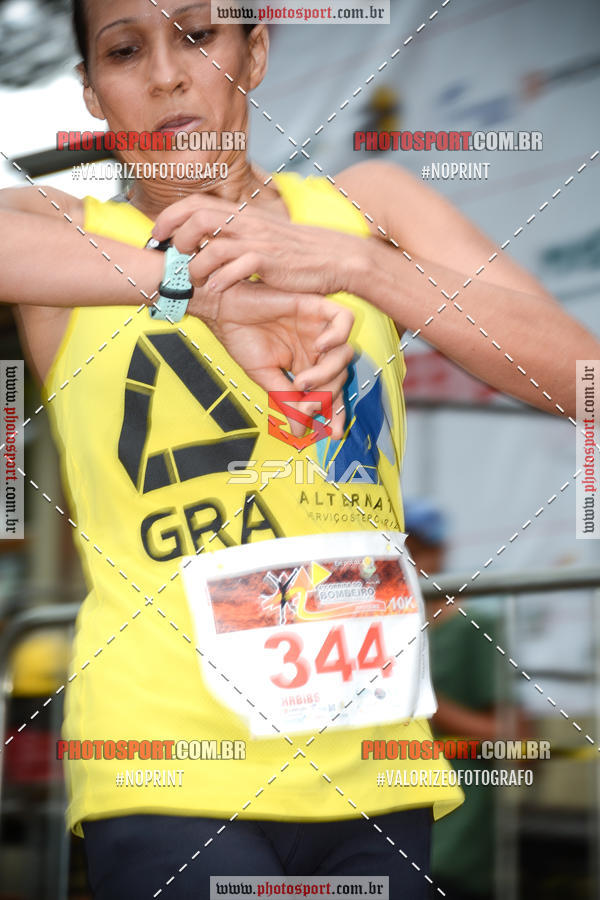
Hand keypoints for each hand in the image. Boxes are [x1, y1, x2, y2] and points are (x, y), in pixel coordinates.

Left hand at [152, 194, 367, 295]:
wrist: (336, 257)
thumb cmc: (299, 253)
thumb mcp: (263, 237)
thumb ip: (236, 237)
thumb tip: (207, 245)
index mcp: (242, 214)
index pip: (195, 203)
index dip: (169, 217)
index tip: (158, 236)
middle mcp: (247, 222)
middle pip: (197, 218)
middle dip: (177, 239)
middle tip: (173, 259)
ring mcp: (259, 240)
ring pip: (213, 244)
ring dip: (196, 265)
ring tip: (192, 280)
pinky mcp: (272, 261)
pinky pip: (239, 266)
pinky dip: (222, 279)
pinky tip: (217, 290)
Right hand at [188, 278, 353, 439]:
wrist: (224, 310)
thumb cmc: (242, 338)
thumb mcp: (266, 377)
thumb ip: (286, 400)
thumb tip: (299, 430)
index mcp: (307, 364)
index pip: (331, 390)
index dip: (336, 412)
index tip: (331, 433)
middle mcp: (317, 348)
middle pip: (341, 375)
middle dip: (326, 397)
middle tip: (304, 406)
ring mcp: (318, 328)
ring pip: (345, 353)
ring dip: (327, 373)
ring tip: (302, 381)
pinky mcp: (315, 306)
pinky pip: (344, 320)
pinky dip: (337, 337)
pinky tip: (318, 347)